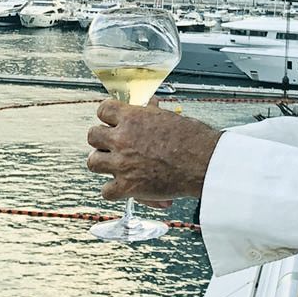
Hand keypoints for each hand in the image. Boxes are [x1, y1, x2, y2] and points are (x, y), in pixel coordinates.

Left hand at [87, 98, 220, 203]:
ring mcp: (122, 164)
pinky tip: (123, 186)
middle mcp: (122, 139)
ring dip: (103, 163)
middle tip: (112, 144)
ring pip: (93, 162)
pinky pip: (105, 191)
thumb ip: (153, 112)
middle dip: (102, 140)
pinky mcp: (128, 186)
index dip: (107, 115)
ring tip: (115, 165)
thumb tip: (149, 105)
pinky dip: (114, 190)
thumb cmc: (193, 139)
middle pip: (92, 136)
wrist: (204, 163)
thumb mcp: (171, 117)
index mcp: (132, 118)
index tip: (112, 120)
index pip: (103, 110)